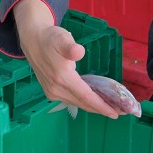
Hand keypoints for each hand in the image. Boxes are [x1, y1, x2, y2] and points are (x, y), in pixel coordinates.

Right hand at [13, 0, 119, 117]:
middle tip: (120, 111)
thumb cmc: (50, 38)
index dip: (101, 106)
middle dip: (102, 109)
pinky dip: (84, 102)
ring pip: (77, 103)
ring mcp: (52, 92)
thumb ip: (70, 47)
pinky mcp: (50, 91)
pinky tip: (94, 100)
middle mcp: (56, 89)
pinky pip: (71, 100)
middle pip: (83, 103)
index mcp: (61, 77)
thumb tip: (78, 52)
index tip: (115, 113)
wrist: (32, 40)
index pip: (85, 96)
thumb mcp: (61, 38)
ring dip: (93, 106)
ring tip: (110, 107)